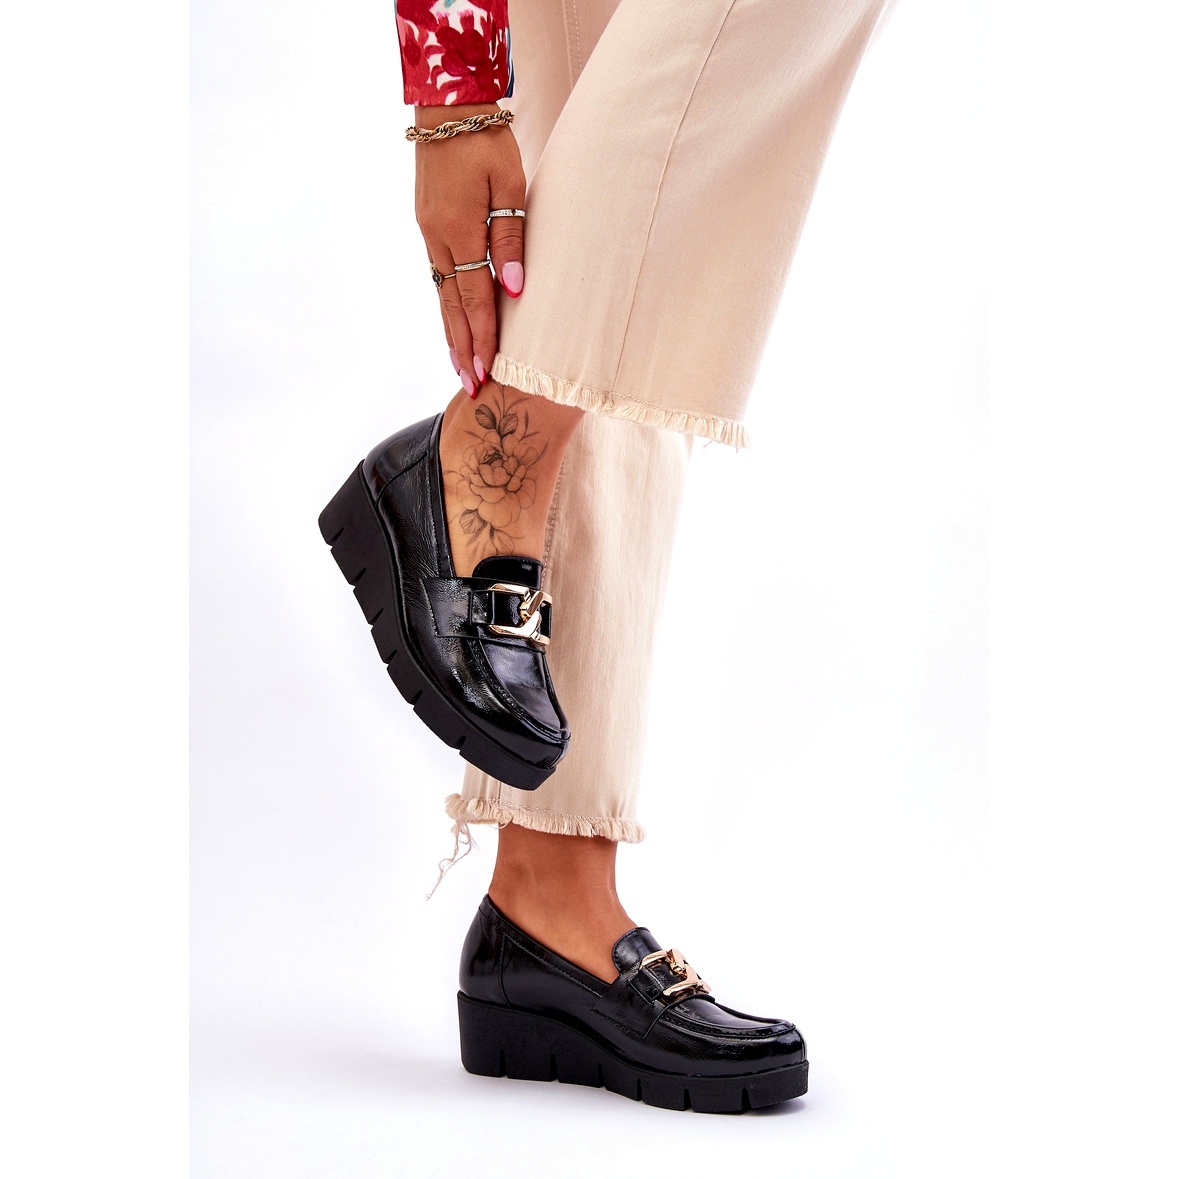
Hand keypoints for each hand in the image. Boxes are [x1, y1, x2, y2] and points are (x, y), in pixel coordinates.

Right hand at [414, 102, 525, 395]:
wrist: (448, 108)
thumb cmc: (487, 142)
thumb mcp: (510, 185)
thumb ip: (510, 238)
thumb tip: (513, 289)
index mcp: (459, 230)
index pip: (474, 297)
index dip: (483, 337)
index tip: (488, 371)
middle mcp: (438, 238)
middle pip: (453, 307)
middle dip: (464, 349)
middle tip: (472, 387)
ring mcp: (428, 234)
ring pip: (441, 296)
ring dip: (452, 334)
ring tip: (460, 367)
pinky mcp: (427, 226)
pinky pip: (438, 278)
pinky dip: (446, 307)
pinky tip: (452, 325)